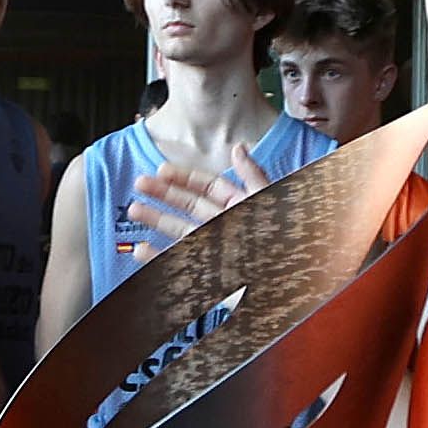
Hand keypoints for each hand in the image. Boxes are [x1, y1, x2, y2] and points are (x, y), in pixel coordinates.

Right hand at [126, 143, 270, 262]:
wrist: (292, 278)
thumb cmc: (284, 240)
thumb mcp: (269, 201)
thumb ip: (253, 176)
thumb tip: (238, 148)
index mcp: (242, 205)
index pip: (209, 186)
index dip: (184, 177)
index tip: (161, 170)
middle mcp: (227, 225)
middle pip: (189, 206)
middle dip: (163, 195)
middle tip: (139, 184)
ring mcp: (216, 248)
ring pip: (181, 231)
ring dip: (157, 220)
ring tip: (134, 209)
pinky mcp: (209, 272)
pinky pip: (180, 263)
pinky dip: (159, 258)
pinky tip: (142, 249)